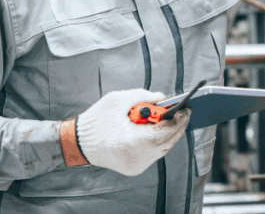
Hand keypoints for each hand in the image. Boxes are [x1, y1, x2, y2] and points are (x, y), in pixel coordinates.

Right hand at [72, 88, 189, 175]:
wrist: (78, 142)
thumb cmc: (96, 120)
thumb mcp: (118, 99)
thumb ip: (143, 95)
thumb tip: (163, 97)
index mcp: (132, 141)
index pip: (164, 132)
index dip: (178, 120)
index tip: (186, 109)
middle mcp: (136, 157)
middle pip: (167, 142)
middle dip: (178, 126)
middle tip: (185, 112)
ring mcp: (136, 166)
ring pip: (163, 149)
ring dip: (170, 134)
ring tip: (175, 118)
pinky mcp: (134, 169)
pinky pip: (155, 154)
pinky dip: (160, 141)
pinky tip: (162, 129)